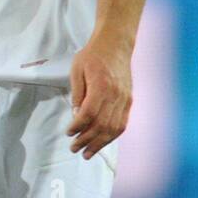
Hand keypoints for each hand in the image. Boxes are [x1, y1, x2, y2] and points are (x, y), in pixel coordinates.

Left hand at [67, 32, 132, 158]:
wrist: (115, 44)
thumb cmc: (93, 55)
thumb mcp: (77, 70)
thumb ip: (77, 94)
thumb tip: (76, 116)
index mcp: (101, 86)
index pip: (89, 114)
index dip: (78, 127)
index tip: (69, 133)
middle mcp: (116, 95)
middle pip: (102, 125)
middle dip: (87, 140)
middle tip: (75, 149)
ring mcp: (125, 99)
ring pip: (114, 128)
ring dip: (100, 143)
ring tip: (88, 153)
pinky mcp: (129, 100)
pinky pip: (122, 123)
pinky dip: (112, 136)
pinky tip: (102, 142)